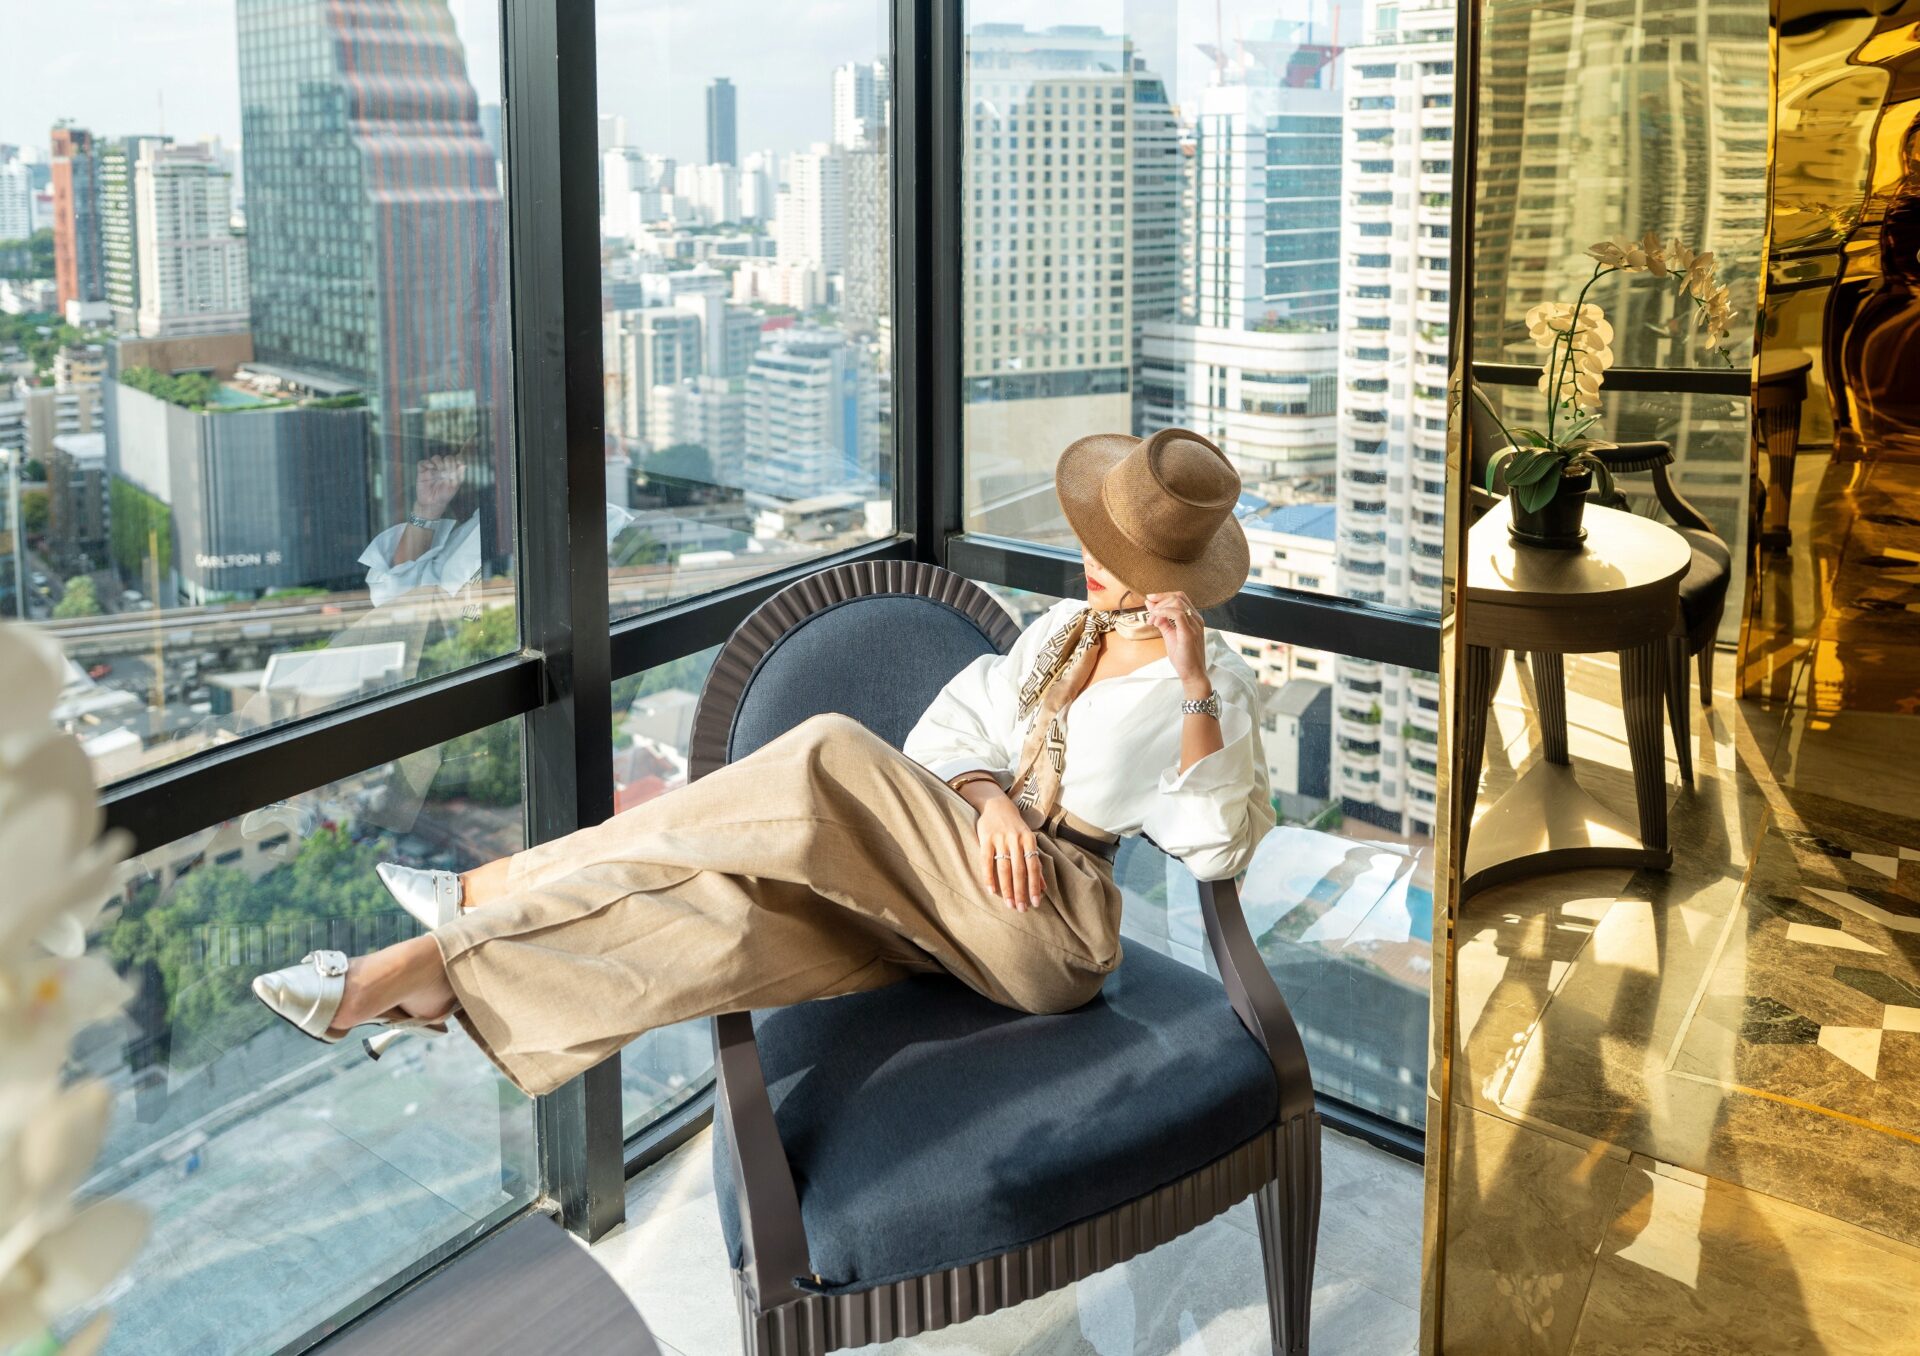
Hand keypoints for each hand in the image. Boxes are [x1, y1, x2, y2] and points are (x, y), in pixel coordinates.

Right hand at [411, 455, 464, 521]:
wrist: (432, 503)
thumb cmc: (444, 495)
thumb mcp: (454, 486)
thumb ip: (459, 475)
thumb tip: (464, 465)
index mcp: (452, 471)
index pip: (456, 459)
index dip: (459, 458)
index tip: (459, 462)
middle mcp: (442, 468)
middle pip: (447, 458)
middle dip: (449, 463)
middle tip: (449, 472)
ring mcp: (432, 469)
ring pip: (436, 458)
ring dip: (439, 462)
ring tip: (441, 471)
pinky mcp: (422, 471)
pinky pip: (422, 462)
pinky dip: (427, 463)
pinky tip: (431, 468)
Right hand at [972, 793, 1046, 911]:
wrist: (996, 805)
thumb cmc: (1016, 828)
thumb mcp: (1029, 841)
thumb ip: (1035, 863)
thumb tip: (1043, 888)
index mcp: (1030, 840)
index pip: (1033, 867)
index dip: (1034, 886)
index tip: (1035, 903)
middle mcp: (1016, 839)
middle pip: (1019, 871)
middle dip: (1021, 892)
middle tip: (1021, 909)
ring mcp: (1000, 839)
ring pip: (1004, 868)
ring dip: (1007, 889)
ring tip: (1009, 904)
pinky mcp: (985, 839)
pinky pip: (986, 861)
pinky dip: (989, 877)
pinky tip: (991, 891)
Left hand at [1145, 591, 1208, 694]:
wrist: (1191, 673)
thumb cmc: (1183, 656)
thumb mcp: (1169, 634)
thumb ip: (1161, 620)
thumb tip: (1150, 605)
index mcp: (1193, 618)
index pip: (1180, 597)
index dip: (1163, 595)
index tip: (1149, 600)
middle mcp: (1196, 619)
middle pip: (1178, 596)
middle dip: (1160, 599)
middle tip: (1149, 612)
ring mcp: (1194, 625)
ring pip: (1177, 602)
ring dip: (1160, 608)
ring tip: (1152, 620)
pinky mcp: (1189, 633)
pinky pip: (1177, 614)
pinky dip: (1164, 612)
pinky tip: (1156, 619)